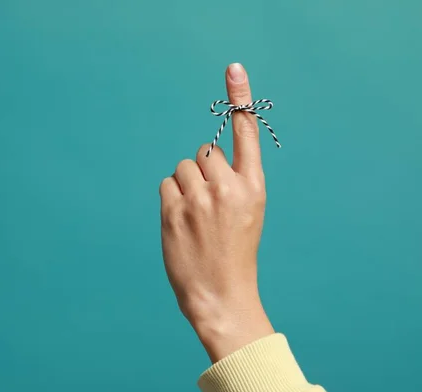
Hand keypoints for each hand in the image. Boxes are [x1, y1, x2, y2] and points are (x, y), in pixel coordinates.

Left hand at [159, 63, 273, 362]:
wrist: (220, 294)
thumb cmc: (234, 251)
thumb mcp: (248, 213)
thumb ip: (233, 181)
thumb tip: (204, 156)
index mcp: (254, 188)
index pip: (246, 135)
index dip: (240, 99)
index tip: (234, 68)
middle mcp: (228, 188)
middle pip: (204, 151)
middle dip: (203, 172)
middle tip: (209, 203)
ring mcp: (199, 199)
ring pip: (183, 167)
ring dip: (185, 185)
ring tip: (196, 216)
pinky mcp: (173, 211)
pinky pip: (166, 183)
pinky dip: (171, 197)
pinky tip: (181, 221)